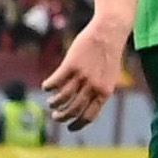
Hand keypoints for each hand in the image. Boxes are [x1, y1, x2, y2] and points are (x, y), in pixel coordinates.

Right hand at [43, 16, 128, 130]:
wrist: (110, 30)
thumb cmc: (108, 54)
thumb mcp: (109, 75)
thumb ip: (98, 91)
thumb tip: (83, 107)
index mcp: (105, 91)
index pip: (89, 116)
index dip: (77, 124)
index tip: (69, 127)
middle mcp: (94, 86)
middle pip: (72, 110)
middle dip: (61, 117)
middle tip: (55, 115)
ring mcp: (82, 75)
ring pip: (61, 99)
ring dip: (53, 103)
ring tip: (52, 102)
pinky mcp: (71, 65)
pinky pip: (54, 82)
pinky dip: (48, 86)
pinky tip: (46, 85)